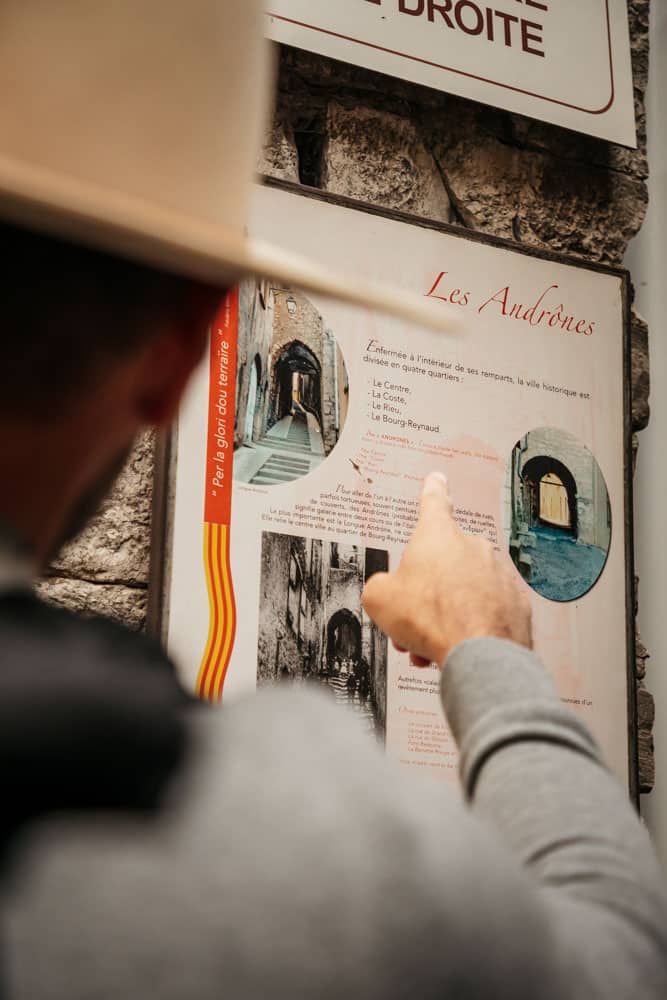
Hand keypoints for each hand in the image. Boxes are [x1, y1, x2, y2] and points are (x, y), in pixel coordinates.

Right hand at [361, 472, 532, 667]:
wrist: (479, 651)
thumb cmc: (431, 618)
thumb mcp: (379, 599)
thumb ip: (380, 587)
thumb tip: (386, 592)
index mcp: (437, 535)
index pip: (433, 502)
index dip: (432, 490)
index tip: (437, 479)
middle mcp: (472, 546)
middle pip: (443, 564)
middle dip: (426, 592)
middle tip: (412, 619)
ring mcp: (498, 572)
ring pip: (464, 591)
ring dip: (445, 614)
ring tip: (431, 642)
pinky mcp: (515, 600)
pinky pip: (487, 609)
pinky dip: (472, 626)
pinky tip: (458, 646)